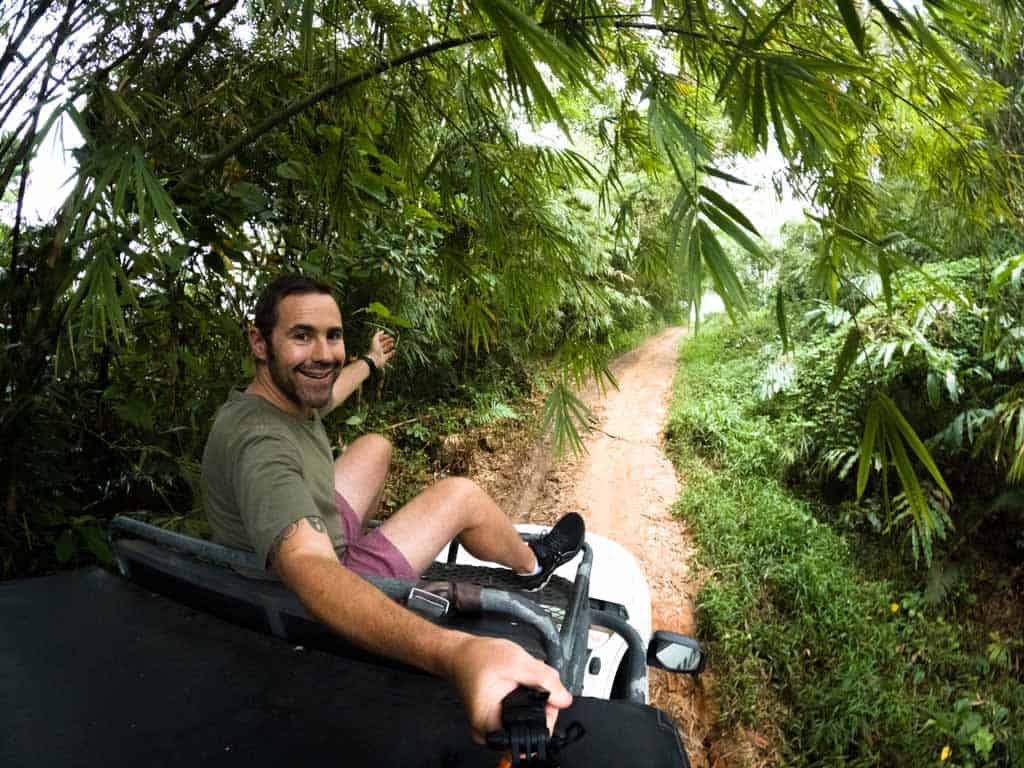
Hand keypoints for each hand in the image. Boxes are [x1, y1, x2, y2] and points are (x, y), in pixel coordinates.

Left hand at [367, 330, 395, 369]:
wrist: (374, 359)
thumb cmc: (374, 349)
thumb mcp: (375, 339)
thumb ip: (378, 334)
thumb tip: (382, 331)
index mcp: (375, 344)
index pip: (380, 339)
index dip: (384, 337)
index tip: (389, 335)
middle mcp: (378, 348)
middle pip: (383, 344)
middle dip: (388, 341)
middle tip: (393, 339)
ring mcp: (381, 354)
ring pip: (386, 349)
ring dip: (389, 346)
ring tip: (393, 344)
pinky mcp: (384, 358)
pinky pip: (388, 355)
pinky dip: (391, 353)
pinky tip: (394, 350)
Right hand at [446, 635, 571, 743]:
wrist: (460, 653)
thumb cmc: (478, 656)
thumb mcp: (516, 662)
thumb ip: (544, 680)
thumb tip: (565, 699)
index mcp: (490, 723)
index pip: (534, 732)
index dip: (548, 712)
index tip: (546, 693)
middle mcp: (489, 731)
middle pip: (534, 725)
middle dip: (541, 700)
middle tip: (528, 680)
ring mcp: (492, 728)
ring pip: (530, 718)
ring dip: (534, 697)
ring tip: (520, 679)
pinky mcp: (496, 720)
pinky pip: (522, 714)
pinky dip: (527, 698)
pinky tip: (517, 683)